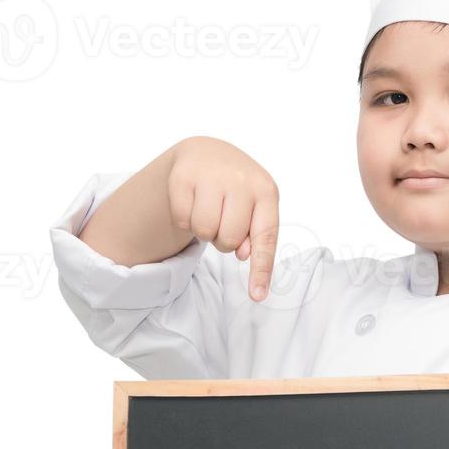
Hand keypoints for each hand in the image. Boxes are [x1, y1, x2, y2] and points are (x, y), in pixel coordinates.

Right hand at [167, 135, 279, 300]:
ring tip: (210, 211)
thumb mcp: (255, 208)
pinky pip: (181, 220)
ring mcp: (210, 174)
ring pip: (204, 231)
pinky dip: (185, 219)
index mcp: (266, 190)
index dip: (261, 269)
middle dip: (224, 240)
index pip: (265, 237)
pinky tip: (192, 202)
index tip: (257, 296)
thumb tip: (243, 254)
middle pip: (229, 239)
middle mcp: (241, 179)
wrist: (208, 152)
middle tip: (224, 221)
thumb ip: (255, 235)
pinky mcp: (182, 175)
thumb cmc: (237, 190)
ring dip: (204, 231)